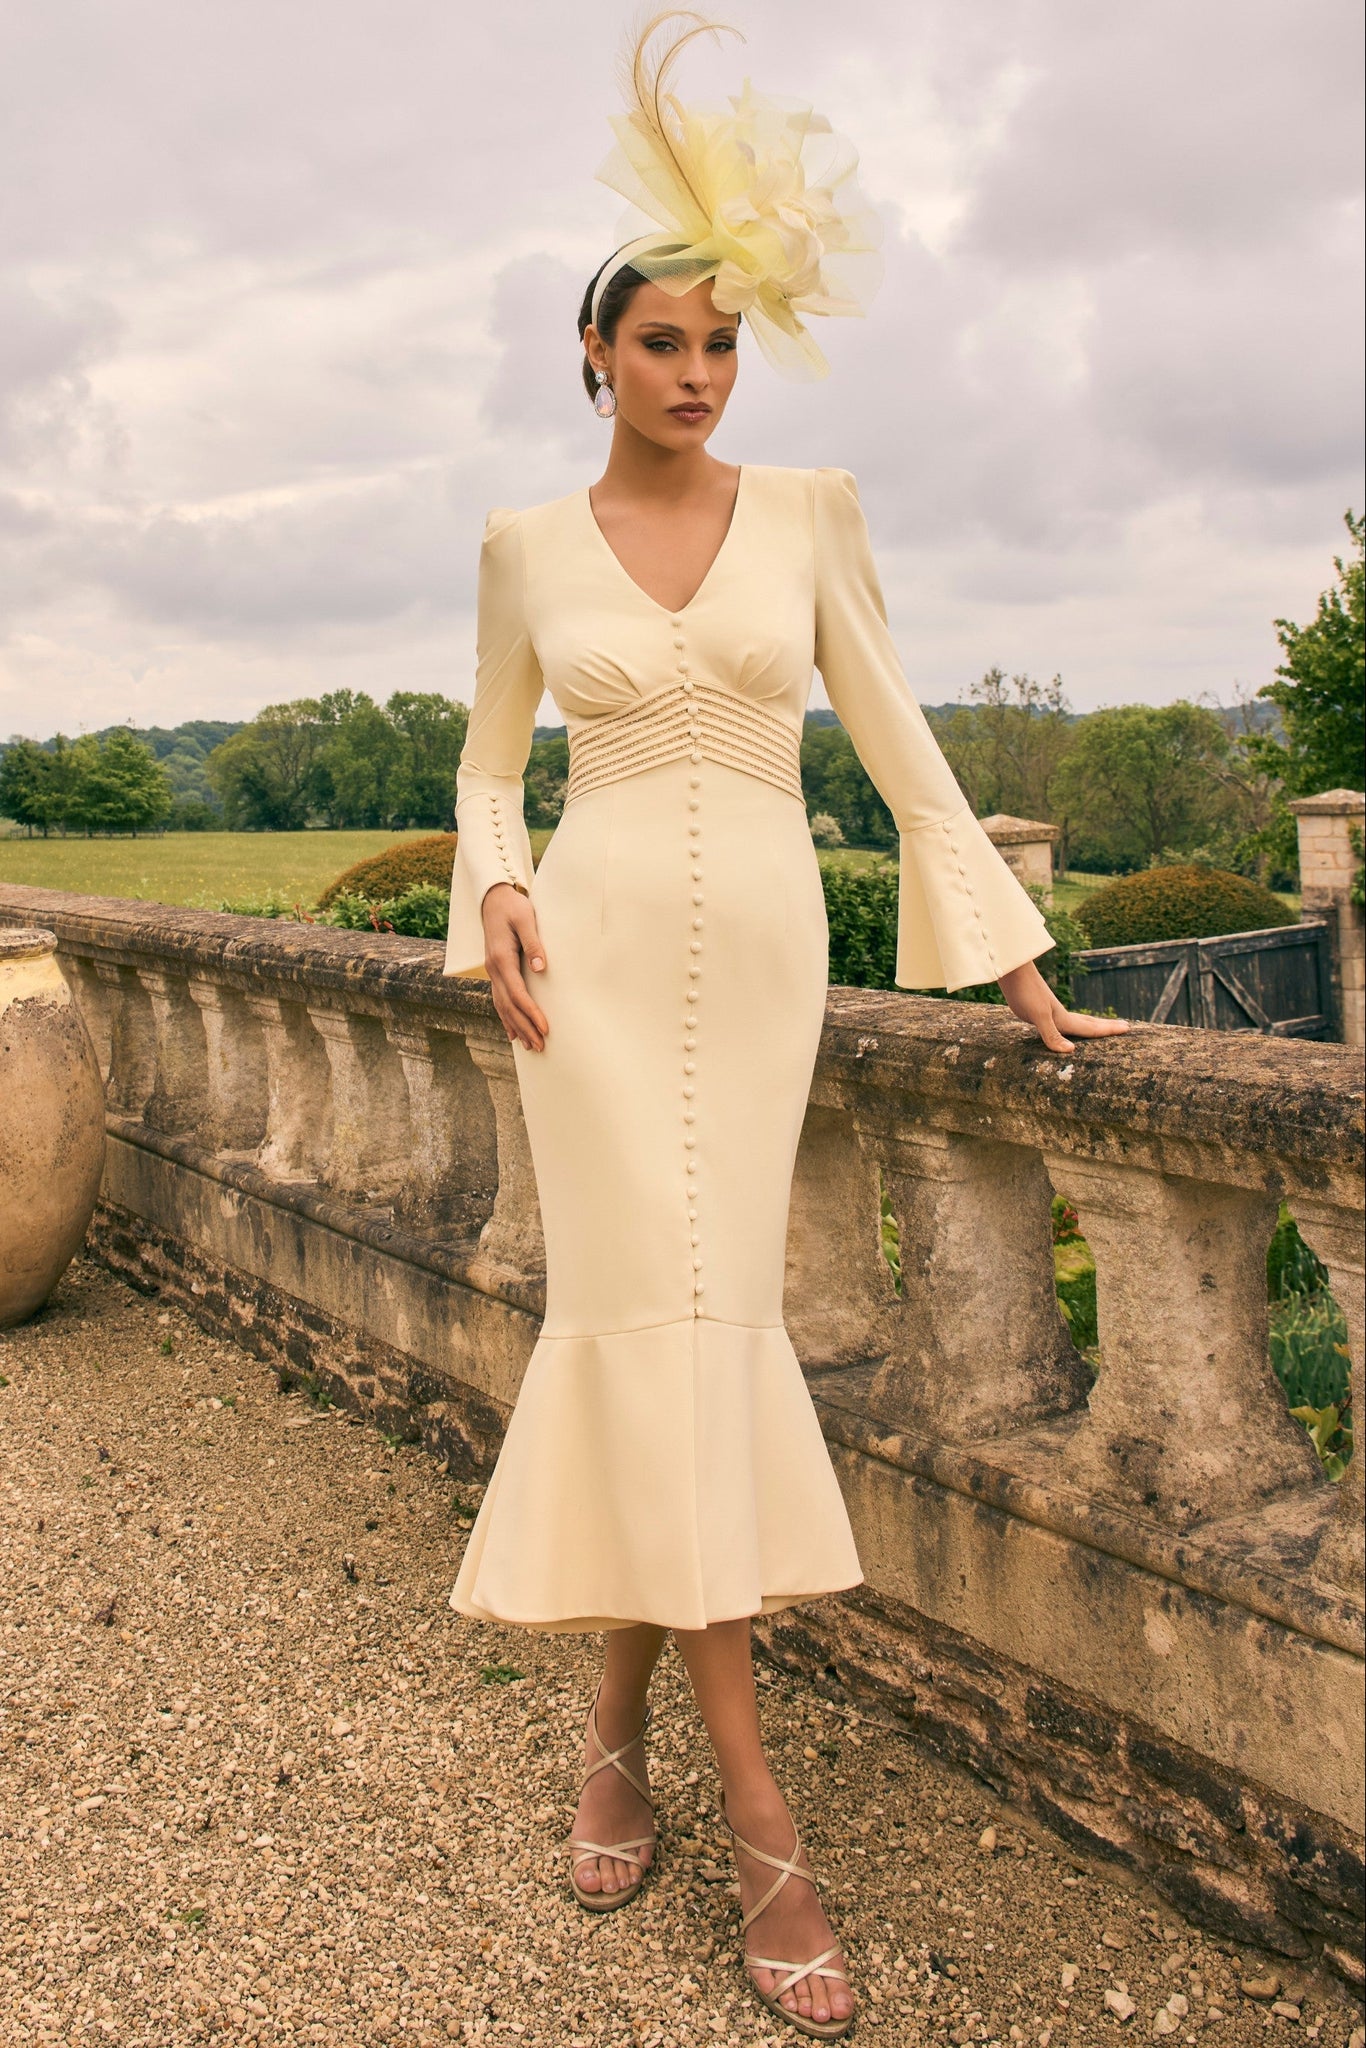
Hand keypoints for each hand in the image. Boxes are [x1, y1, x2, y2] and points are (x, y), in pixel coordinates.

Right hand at [481, 883, 548, 1051]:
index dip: (530, 1013)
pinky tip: (513, 1032)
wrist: (494, 899)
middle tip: (540, 1046)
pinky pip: (499, 1000)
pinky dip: (506, 1018)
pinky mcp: (496, 971)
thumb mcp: (526, 920)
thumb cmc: (513, 907)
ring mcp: (492, 971)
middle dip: (524, 1028)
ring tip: (530, 1046)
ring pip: (502, 1006)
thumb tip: (541, 968)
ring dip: (516, 1027)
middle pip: (508, 1006)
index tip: (545, 1028)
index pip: (517, 993)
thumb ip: (534, 944)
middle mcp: (493, 969)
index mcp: (501, 959)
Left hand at [998, 959, 1128, 1053]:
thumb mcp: (1038, 1016)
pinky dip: (1069, 1024)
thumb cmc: (1024, 992)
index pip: (1091, 1028)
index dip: (1109, 1030)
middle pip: (1089, 1022)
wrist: (1011, 971)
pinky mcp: (1038, 1009)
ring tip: (1101, 1026)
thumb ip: (1052, 1035)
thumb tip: (1071, 1051)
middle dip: (1107, 1027)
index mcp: (1063, 1019)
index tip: (1128, 1028)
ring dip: (1091, 1024)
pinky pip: (1060, 1021)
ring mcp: (1050, 1011)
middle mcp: (1060, 1014)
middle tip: (1125, 1026)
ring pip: (1076, 1020)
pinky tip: (1064, 1024)